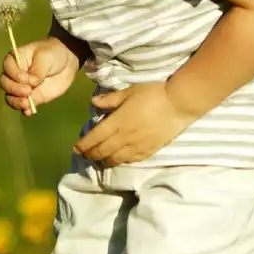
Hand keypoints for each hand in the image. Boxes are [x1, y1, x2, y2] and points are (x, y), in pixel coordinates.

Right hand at [0, 38, 80, 113]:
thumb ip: (37, 70)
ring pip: (10, 97)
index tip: (30, 79)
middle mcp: (14, 75)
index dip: (16, 76)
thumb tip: (32, 85)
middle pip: (5, 84)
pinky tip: (29, 111)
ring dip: (16, 102)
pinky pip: (23, 106)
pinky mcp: (30, 98)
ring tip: (27, 104)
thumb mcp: (45, 56)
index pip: (7, 69)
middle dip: (14, 90)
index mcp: (15, 60)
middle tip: (29, 91)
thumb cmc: (53, 53)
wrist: (66, 63)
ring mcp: (21, 88)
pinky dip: (25, 110)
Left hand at [73, 82, 197, 165]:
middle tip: (85, 155)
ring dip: (104, 160)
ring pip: (115, 159)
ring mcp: (137, 146)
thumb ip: (110, 99)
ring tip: (100, 158)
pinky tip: (118, 159)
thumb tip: (93, 102)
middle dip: (91, 155)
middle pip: (102, 152)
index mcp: (117, 122)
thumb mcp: (129, 91)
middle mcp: (124, 137)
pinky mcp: (148, 151)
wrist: (178, 104)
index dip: (83, 145)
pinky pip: (130, 160)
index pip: (94, 138)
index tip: (76, 148)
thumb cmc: (153, 94)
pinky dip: (120, 161)